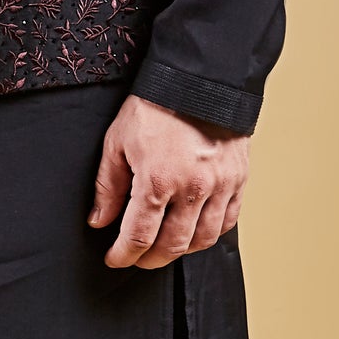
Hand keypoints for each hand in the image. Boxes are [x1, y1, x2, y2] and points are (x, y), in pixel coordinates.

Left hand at [90, 94, 249, 268]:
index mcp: (158, 181)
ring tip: (165, 246)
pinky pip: (228, 221)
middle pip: (172, 246)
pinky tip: (195, 230)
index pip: (138, 237)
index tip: (115, 258)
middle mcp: (193, 189)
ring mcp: (220, 186)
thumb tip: (100, 222)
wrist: (199, 79)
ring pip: (203, 240)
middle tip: (137, 258)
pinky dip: (210, 233)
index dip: (123, 255)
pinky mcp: (239, 180)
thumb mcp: (117, 142)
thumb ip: (108, 187)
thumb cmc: (155, 107)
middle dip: (149, 259)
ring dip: (181, 250)